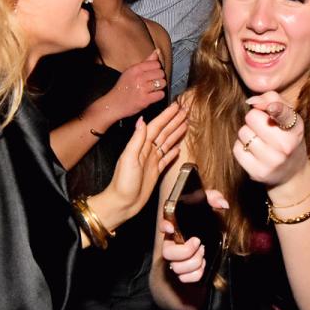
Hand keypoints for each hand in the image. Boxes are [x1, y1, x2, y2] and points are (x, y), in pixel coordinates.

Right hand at [99, 50, 166, 121]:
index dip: (157, 69)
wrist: (114, 103)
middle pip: (161, 73)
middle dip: (159, 78)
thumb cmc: (123, 86)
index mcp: (135, 69)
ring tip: (153, 89)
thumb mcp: (131, 71)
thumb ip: (146, 62)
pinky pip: (160, 94)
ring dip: (160, 87)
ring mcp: (142, 89)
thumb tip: (158, 51)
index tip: (152, 74)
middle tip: (153, 82)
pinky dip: (158, 95)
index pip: (156, 64)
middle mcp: (139, 77)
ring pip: (162, 83)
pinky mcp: (145, 100)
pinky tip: (152, 96)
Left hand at [102, 101, 186, 224]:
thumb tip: (142, 121)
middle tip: (185, 111)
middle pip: (164, 132)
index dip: (166, 116)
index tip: (176, 106)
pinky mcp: (156, 171)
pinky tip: (179, 146)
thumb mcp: (129, 158)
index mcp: (141, 146)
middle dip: (174, 121)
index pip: (156, 126)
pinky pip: (167, 158)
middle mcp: (147, 151)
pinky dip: (173, 151)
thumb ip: (137, 140)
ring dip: (176, 133)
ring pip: (167, 143)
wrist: (123, 203)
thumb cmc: (123, 182)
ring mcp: (152, 161)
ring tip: (186, 124)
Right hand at [160, 189, 228, 283]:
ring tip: (203, 253)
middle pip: (167, 253)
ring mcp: (176, 259)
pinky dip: (195, 274)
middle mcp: (172, 244)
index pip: (163, 225)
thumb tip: (223, 204)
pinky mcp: (183, 271)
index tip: (171, 227)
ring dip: (193, 263)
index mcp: (174, 227)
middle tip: (198, 243)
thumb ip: (214, 198)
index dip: (164, 226)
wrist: (205, 234)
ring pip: (177, 268)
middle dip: (185, 251)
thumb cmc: (202, 218)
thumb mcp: (208, 203)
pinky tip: (202, 265)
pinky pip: (184, 278)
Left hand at [232, 94, 308, 191]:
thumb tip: (252, 102)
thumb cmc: (286, 136)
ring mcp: (272, 161)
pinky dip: (241, 147)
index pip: (284, 114)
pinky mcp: (258, 173)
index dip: (276, 108)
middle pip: (252, 117)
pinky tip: (253, 151)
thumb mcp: (288, 115)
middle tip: (263, 127)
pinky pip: (237, 149)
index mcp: (295, 128)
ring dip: (247, 133)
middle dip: (254, 118)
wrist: (291, 172)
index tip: (271, 108)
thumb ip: (272, 99)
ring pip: (243, 133)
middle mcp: (286, 146)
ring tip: (260, 140)